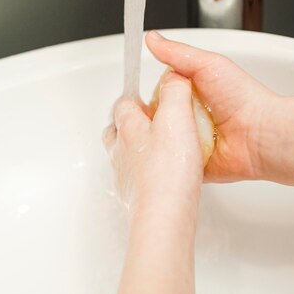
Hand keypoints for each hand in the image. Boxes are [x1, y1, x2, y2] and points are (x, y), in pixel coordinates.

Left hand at [103, 71, 202, 215]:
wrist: (162, 215)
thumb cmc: (167, 170)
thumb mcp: (177, 117)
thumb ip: (175, 92)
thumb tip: (173, 78)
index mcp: (128, 127)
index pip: (123, 103)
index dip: (136, 96)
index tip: (148, 94)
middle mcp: (120, 151)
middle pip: (117, 129)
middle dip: (131, 122)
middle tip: (151, 120)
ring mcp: (125, 174)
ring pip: (125, 154)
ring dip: (138, 148)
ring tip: (159, 147)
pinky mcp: (134, 196)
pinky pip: (136, 177)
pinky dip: (146, 172)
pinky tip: (164, 175)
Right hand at [146, 30, 276, 182]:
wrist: (259, 134)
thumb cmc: (242, 98)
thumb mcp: (207, 65)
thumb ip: (177, 53)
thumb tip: (152, 39)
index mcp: (193, 93)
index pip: (161, 91)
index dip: (154, 92)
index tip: (149, 93)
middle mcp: (190, 116)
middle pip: (158, 115)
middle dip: (156, 115)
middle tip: (161, 114)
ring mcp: (191, 140)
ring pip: (162, 138)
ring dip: (162, 135)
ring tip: (164, 132)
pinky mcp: (191, 161)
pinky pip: (171, 159)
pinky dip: (169, 155)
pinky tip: (167, 150)